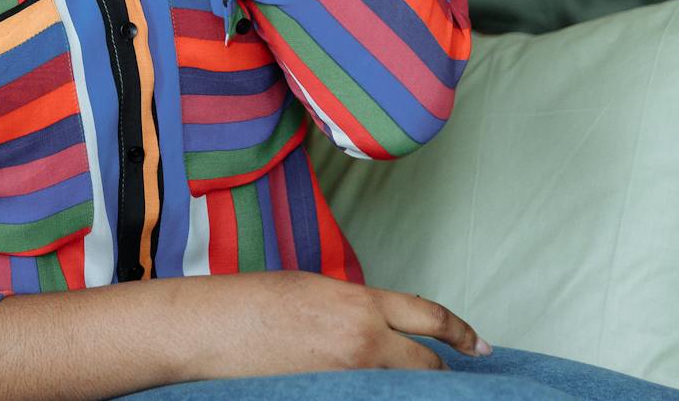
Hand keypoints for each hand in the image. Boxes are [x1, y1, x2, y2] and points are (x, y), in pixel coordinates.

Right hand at [0, 267, 489, 398]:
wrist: (199, 331)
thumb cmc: (241, 304)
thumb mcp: (303, 289)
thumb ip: (345, 306)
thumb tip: (373, 325)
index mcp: (355, 301)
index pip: (428, 315)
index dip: (460, 332)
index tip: (479, 345)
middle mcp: (361, 339)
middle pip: (426, 363)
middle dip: (443, 371)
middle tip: (457, 376)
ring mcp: (346, 375)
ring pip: (402, 387)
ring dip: (409, 387)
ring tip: (417, 390)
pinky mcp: (327, 397)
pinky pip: (369, 400)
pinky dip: (378, 398)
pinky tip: (374, 397)